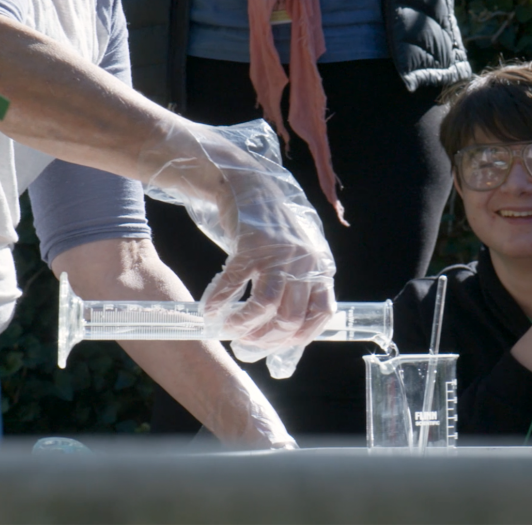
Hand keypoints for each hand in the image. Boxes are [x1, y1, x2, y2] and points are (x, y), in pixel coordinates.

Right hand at [142, 118, 336, 377]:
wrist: (250, 186)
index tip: (275, 345)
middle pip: (290, 317)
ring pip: (265, 305)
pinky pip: (234, 284)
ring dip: (244, 325)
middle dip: (266, 338)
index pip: (322, 314)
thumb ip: (297, 289)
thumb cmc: (271, 229)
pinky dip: (219, 302)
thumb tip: (286, 337)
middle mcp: (304, 261)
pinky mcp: (250, 244)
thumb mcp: (295, 257)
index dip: (299, 337)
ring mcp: (278, 252)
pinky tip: (209, 311)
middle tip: (245, 342)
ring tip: (229, 329)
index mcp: (319, 266)